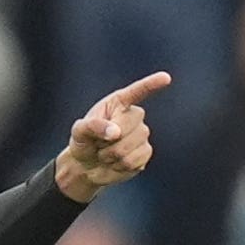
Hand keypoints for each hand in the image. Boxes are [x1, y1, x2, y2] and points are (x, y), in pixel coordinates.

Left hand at [54, 72, 171, 201]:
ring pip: (132, 144)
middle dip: (110, 139)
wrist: (87, 166)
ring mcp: (142, 134)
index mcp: (119, 103)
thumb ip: (93, 126)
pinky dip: (119, 166)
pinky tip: (115, 163)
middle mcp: (134, 115)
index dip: (152, 84)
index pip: (137, 91)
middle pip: (131, 123)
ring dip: (112, 155)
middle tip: (99, 144)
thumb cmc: (84, 142)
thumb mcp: (79, 131)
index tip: (165, 78)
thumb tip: (116, 132)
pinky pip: (135, 160)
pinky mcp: (145, 153)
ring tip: (106, 154)